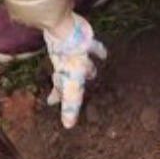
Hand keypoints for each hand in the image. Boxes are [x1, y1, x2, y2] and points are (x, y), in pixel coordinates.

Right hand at [44, 13, 106, 128]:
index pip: (64, 95)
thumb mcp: (72, 86)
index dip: (63, 104)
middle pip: (70, 79)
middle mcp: (69, 67)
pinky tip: (105, 54)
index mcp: (66, 79)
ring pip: (82, 65)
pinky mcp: (84, 42)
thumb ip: (70, 105)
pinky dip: (98, 52)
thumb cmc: (69, 61)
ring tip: (92, 72)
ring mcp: (77, 54)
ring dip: (87, 69)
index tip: (54, 108)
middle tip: (73, 91)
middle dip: (72, 85)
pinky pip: (93, 49)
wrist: (65, 32)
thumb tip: (67, 126)